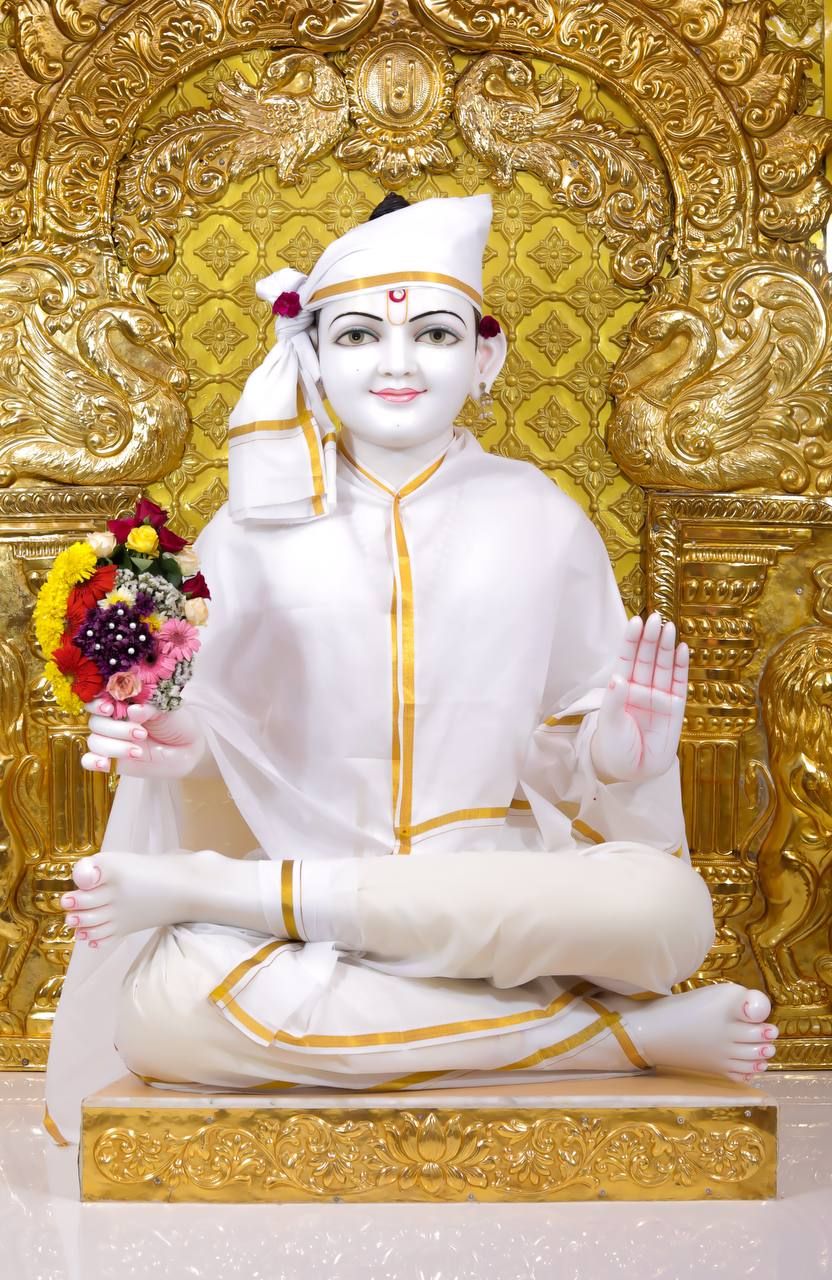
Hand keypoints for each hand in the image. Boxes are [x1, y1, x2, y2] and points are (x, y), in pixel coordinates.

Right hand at [81, 697, 209, 778]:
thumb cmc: (175, 722)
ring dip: (114, 747)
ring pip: (95, 741)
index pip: (98, 700)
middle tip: (142, 734)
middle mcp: (113, 721)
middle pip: (96, 723)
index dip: (98, 704)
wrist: (188, 747)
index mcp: (122, 702)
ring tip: (139, 751)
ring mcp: (111, 741)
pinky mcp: (112, 760)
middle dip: (117, 729)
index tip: (109, 709)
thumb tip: (133, 711)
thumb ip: (149, 708)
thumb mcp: (166, 709)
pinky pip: (90, 761)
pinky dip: (93, 762)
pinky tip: (104, 763)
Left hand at [590, 612, 688, 783]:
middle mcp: (641, 688)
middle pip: (647, 658)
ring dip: (666, 647)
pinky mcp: (675, 707)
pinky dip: (681, 667)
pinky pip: (679, 683)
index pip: (627, 658)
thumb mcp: (609, 724)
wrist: (633, 769)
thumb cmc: (615, 746)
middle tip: (655, 618)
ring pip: (664, 666)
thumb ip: (613, 702)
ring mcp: (659, 696)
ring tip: (668, 627)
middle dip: (650, 638)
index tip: (636, 621)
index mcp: (622, 688)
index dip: (631, 640)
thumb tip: (617, 679)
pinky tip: (682, 649)